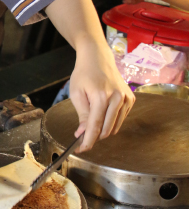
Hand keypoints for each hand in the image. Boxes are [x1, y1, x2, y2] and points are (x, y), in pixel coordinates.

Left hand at [69, 37, 134, 151]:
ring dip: (102, 129)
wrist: (98, 57)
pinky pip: (120, 118)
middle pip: (106, 130)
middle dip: (94, 136)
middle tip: (82, 135)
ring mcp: (126, 98)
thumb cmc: (84, 74)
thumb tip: (83, 134)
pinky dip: (111, 121)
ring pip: (114, 126)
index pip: (95, 126)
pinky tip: (103, 111)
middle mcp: (117, 98)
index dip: (87, 141)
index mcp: (101, 97)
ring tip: (91, 117)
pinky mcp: (131, 99)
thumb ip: (82, 115)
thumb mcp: (77, 93)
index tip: (81, 150)